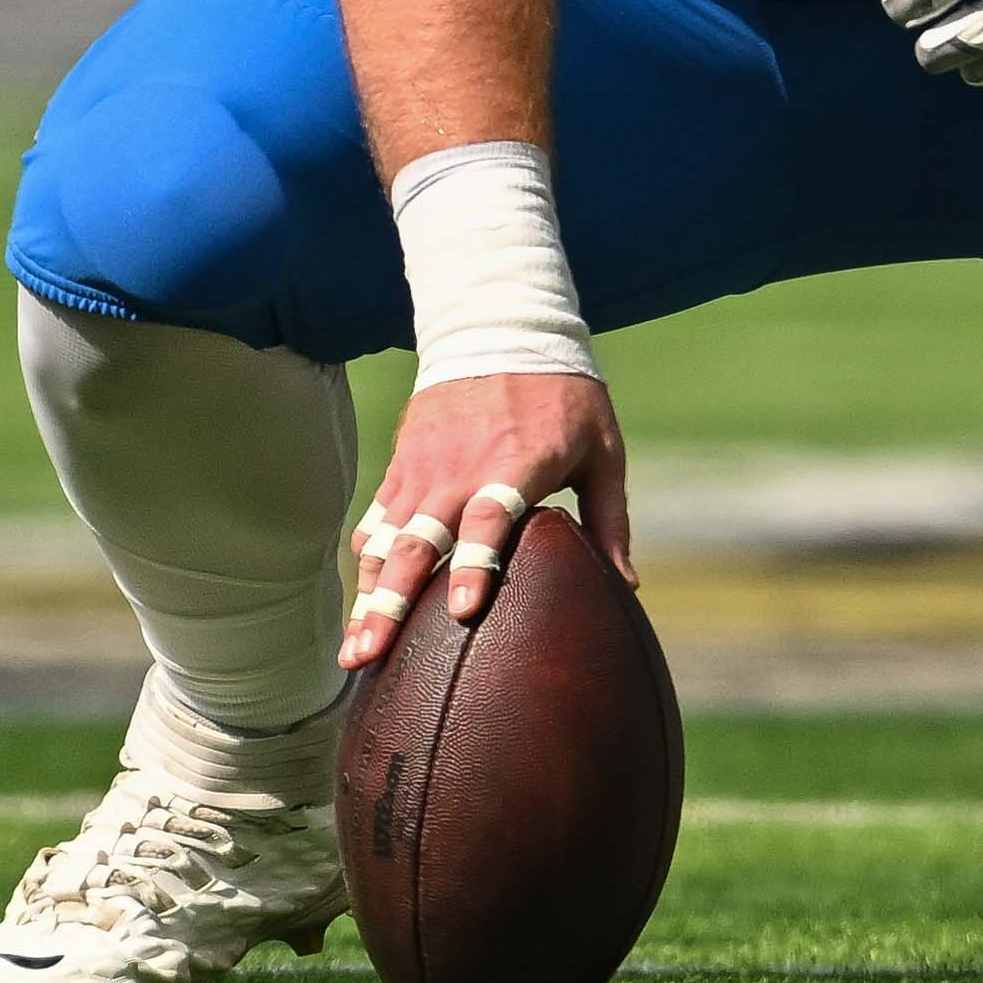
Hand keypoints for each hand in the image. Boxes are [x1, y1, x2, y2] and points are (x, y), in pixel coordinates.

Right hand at [344, 371, 628, 670]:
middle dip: (391, 605)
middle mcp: (460, 470)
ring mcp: (423, 468)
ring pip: (385, 541)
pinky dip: (367, 564)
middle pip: (418, 544)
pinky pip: (376, 521)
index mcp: (517, 464)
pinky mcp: (402, 463)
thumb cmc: (564, 393)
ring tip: (354, 652)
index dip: (477, 565)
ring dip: (369, 597)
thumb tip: (627, 587)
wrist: (498, 325)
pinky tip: (361, 604)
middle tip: (370, 657)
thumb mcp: (603, 449)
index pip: (489, 520)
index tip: (463, 612)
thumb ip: (610, 519)